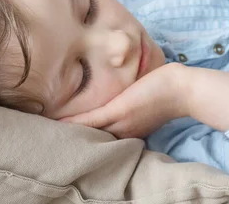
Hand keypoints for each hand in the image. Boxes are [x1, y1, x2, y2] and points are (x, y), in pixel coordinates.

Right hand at [60, 63, 189, 138]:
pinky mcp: (119, 110)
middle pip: (91, 139)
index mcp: (127, 131)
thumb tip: (119, 93)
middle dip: (69, 138)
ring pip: (88, 131)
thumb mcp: (144, 103)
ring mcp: (120, 122)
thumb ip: (128, 104)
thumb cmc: (167, 90)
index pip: (100, 137)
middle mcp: (121, 132)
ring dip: (66, 130)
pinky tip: (58, 121)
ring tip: (45, 128)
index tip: (64, 134)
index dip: (82, 135)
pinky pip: (91, 119)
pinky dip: (74, 121)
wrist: (184, 89)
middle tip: (47, 136)